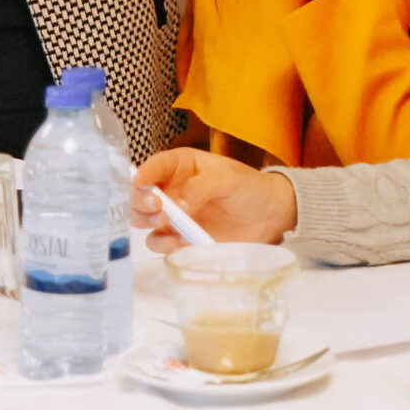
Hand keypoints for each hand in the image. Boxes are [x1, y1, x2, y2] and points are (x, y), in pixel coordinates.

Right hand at [132, 149, 298, 251]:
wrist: (269, 217)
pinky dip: (166, 244)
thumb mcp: (230, 180)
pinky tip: (183, 241)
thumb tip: (178, 204)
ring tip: (166, 224)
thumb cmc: (250, 189)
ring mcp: (174, 215)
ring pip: (142, 219)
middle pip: (139, 194)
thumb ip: (202, 187)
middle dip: (140, 200)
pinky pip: (160, 242)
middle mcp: (172, 189)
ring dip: (147, 222)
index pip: (154, 165)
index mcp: (182, 166)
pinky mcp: (180, 238)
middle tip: (157, 207)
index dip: (143, 172)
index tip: (141, 182)